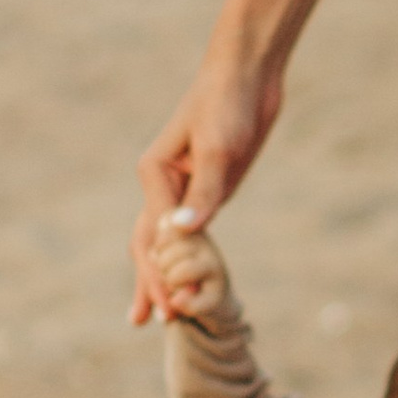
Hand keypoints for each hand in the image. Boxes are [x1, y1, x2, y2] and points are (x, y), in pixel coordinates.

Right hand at [129, 45, 283, 324]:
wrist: (248, 74)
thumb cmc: (228, 103)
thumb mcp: (218, 148)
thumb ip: (204, 191)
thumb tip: (181, 232)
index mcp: (155, 173)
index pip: (154, 235)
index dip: (161, 274)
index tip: (170, 307)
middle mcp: (162, 183)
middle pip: (148, 243)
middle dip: (150, 282)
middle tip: (148, 323)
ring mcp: (183, 187)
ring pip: (163, 240)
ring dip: (160, 275)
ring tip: (154, 313)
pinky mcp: (206, 186)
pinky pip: (190, 228)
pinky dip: (186, 256)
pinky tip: (185, 278)